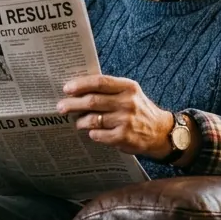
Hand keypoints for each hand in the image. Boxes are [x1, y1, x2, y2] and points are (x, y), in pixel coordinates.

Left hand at [56, 75, 173, 159]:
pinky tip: (91, 132)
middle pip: (92, 101)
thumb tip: (78, 88)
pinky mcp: (124, 137)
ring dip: (80, 121)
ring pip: (93, 120)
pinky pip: (98, 135)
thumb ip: (109, 89)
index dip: (81, 85)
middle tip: (60, 107)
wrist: (160, 132)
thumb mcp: (129, 93)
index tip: (66, 88)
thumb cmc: (138, 110)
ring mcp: (126, 120)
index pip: (100, 82)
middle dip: (72, 104)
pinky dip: (91, 134)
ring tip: (77, 122)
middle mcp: (127, 102)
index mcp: (128, 87)